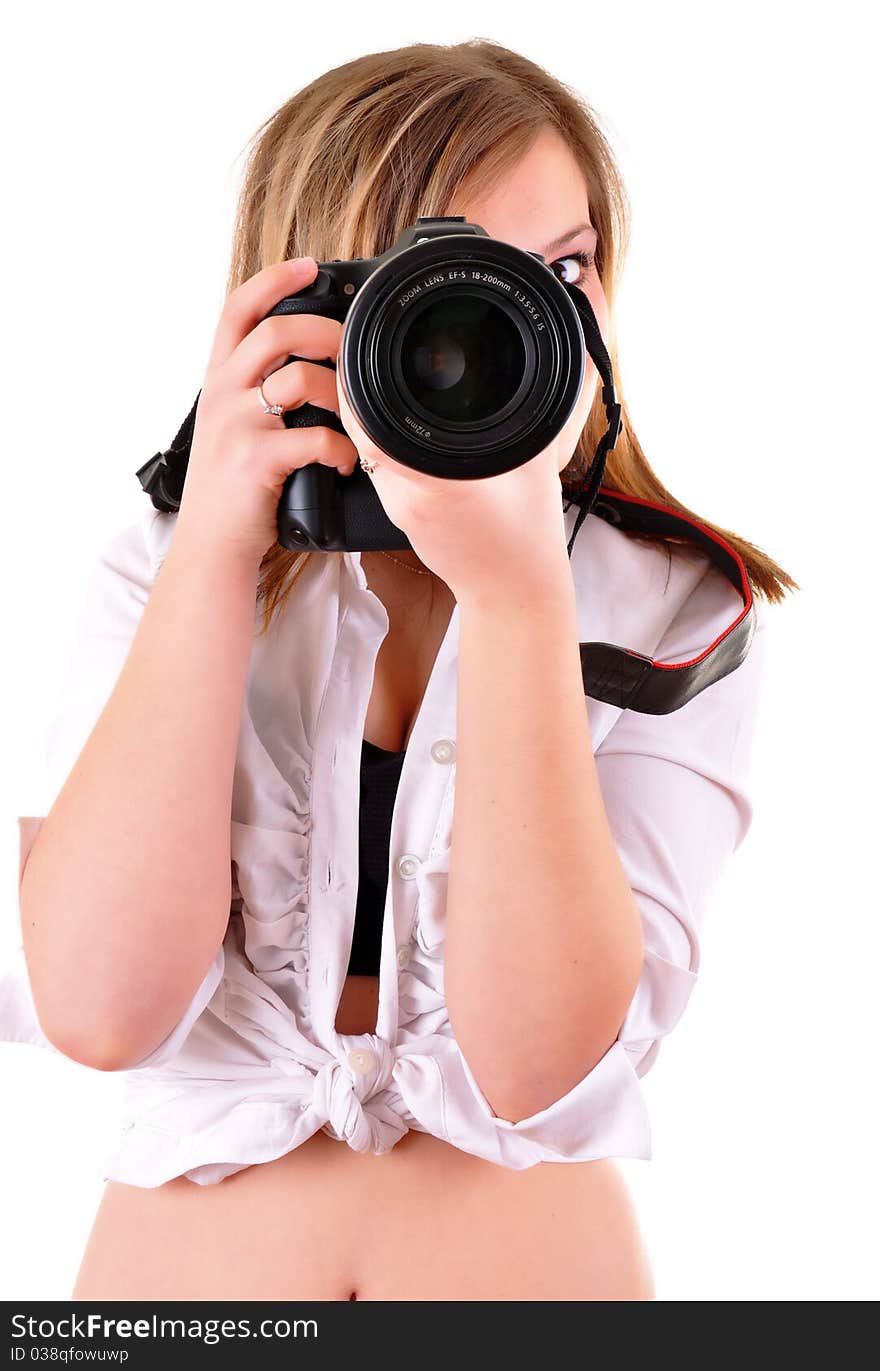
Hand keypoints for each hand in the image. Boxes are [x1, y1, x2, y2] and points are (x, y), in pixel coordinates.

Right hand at [173, 257, 358, 567]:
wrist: (211, 545)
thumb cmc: (232, 489)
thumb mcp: (232, 428)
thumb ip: (256, 393)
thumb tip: (308, 369)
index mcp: (219, 381)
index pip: (238, 310)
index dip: (273, 281)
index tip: (308, 266)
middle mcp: (223, 394)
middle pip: (276, 332)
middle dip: (323, 330)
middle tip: (349, 345)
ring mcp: (237, 425)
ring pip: (299, 379)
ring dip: (339, 393)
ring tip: (354, 417)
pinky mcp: (255, 459)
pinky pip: (314, 437)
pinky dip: (341, 449)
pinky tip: (346, 462)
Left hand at [336, 359, 594, 603]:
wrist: (514, 591)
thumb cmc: (529, 533)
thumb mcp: (540, 456)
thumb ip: (548, 397)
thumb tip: (566, 343)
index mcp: (436, 474)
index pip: (372, 409)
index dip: (361, 368)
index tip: (369, 338)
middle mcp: (406, 489)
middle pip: (357, 421)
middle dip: (360, 380)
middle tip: (372, 347)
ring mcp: (396, 505)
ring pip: (361, 441)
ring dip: (367, 407)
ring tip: (381, 374)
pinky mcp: (398, 513)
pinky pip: (376, 462)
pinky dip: (381, 435)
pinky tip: (399, 418)